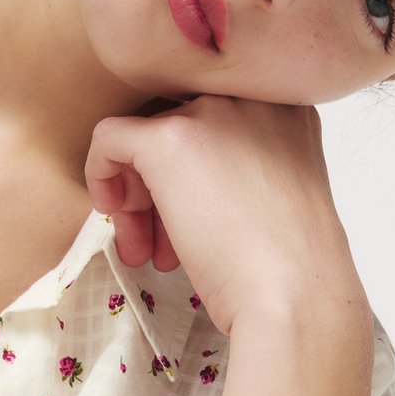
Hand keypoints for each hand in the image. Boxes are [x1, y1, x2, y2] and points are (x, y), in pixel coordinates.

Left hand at [84, 95, 360, 335]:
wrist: (293, 297)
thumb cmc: (290, 270)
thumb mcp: (280, 198)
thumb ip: (247, 170)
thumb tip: (189, 178)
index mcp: (286, 107)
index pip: (217, 123)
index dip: (197, 171)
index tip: (192, 217)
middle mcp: (252, 97)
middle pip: (181, 126)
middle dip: (163, 187)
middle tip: (160, 242)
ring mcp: (213, 113)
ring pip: (148, 136)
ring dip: (139, 194)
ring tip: (144, 250)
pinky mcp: (171, 137)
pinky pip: (110, 136)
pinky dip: (101, 171)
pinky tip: (113, 211)